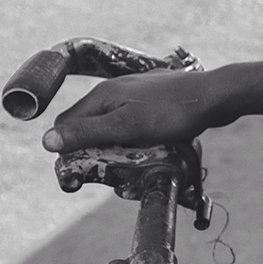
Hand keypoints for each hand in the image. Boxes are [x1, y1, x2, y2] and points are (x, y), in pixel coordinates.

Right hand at [44, 68, 229, 153]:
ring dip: (114, 145)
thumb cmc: (171, 113)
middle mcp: (112, 91)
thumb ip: (88, 133)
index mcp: (101, 96)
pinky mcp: (151, 99)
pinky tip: (147, 147)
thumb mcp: (126, 127)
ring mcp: (133, 93)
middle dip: (92, 149)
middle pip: (87, 125)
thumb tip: (47, 142)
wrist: (214, 96)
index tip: (81, 172)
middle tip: (110, 171)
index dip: (68, 149)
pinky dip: (132, 137)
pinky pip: (131, 121)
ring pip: (110, 124)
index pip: (66, 125)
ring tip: (131, 162)